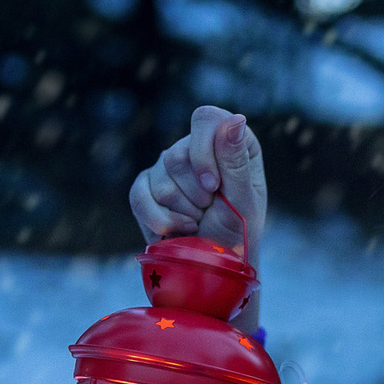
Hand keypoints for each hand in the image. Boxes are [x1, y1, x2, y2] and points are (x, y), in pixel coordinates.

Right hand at [128, 106, 266, 265]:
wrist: (215, 264)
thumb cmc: (238, 232)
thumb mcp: (244, 200)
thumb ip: (236, 162)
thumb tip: (234, 120)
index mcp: (230, 142)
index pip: (206, 119)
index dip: (204, 153)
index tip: (213, 186)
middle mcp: (196, 148)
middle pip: (178, 155)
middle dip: (197, 194)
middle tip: (211, 211)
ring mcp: (167, 166)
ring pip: (161, 180)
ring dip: (184, 211)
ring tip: (198, 221)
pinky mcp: (144, 188)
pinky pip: (139, 197)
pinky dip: (161, 221)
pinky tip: (179, 230)